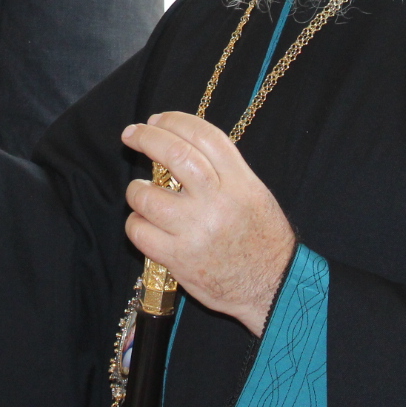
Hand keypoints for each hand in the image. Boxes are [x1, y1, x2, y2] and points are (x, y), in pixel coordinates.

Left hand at [122, 112, 295, 335]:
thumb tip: (179, 140)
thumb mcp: (254, 194)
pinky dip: (135, 223)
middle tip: (132, 134)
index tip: (157, 120)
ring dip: (136, 189)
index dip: (175, 121)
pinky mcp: (178, 258)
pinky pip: (140, 231)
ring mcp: (195, 230)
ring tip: (140, 191)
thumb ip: (224, 169)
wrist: (272, 286)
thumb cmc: (261, 237)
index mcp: (240, 183)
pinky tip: (143, 223)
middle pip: (174, 154)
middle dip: (147, 138)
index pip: (204, 136)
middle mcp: (217, 202)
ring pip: (148, 196)